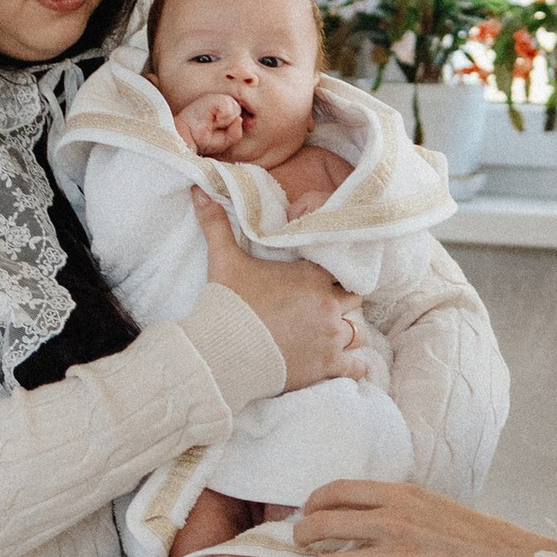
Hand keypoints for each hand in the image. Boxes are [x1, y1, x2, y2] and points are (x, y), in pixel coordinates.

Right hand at [177, 93, 248, 156]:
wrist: (185, 138)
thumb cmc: (202, 140)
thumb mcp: (225, 141)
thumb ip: (236, 132)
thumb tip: (239, 119)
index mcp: (226, 114)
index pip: (244, 112)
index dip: (247, 119)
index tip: (246, 126)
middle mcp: (222, 105)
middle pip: (240, 110)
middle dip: (233, 121)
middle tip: (219, 127)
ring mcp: (216, 100)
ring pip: (236, 107)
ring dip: (227, 119)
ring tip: (214, 123)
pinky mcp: (211, 98)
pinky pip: (228, 104)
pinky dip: (224, 114)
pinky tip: (215, 119)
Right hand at [196, 198, 358, 386]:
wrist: (224, 351)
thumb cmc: (228, 305)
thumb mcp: (223, 260)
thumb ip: (216, 224)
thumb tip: (198, 190)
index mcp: (312, 276)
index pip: (342, 268)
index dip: (335, 275)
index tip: (327, 280)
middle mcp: (328, 305)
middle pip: (354, 299)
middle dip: (344, 302)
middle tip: (328, 306)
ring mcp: (331, 337)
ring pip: (359, 331)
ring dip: (350, 331)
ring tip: (335, 333)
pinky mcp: (327, 365)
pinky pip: (356, 367)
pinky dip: (355, 367)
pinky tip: (351, 366)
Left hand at [292, 479, 553, 556]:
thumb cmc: (474, 535)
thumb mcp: (433, 504)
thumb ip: (397, 505)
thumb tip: (366, 508)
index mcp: (399, 495)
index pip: (335, 490)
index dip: (311, 503)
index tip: (307, 513)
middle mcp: (392, 521)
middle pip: (321, 524)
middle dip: (301, 537)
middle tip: (299, 546)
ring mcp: (396, 556)